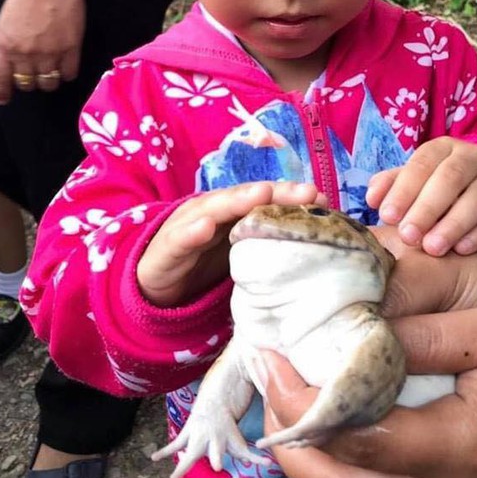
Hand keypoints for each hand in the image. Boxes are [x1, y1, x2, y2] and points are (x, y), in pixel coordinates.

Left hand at [0, 0, 84, 103]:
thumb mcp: (6, 22)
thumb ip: (8, 44)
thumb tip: (15, 62)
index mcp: (5, 45)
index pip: (1, 78)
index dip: (3, 92)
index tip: (5, 99)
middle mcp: (26, 53)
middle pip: (27, 83)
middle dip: (29, 83)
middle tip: (34, 76)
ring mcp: (49, 53)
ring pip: (49, 83)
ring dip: (49, 81)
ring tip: (51, 73)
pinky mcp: (71, 49)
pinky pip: (69, 73)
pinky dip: (67, 74)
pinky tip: (66, 68)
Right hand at [137, 181, 325, 306]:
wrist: (156, 287)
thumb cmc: (204, 263)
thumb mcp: (240, 254)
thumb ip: (267, 243)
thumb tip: (315, 243)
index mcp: (233, 211)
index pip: (264, 199)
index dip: (290, 196)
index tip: (320, 196)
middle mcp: (212, 210)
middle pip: (246, 197)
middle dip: (275, 192)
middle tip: (304, 191)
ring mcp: (188, 226)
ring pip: (215, 209)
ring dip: (238, 201)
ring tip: (261, 194)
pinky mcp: (167, 249)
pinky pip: (180, 240)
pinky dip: (192, 232)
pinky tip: (206, 227)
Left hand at [262, 302, 476, 477]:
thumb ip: (428, 335)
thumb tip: (362, 330)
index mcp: (462, 446)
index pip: (360, 439)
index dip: (306, 401)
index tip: (274, 356)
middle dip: (291, 437)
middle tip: (268, 377)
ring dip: (310, 454)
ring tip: (286, 394)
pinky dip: (340, 462)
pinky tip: (328, 419)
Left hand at [366, 138, 476, 254]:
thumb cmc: (435, 185)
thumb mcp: (413, 179)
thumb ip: (391, 186)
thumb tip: (372, 198)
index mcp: (442, 148)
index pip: (422, 164)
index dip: (404, 189)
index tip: (388, 216)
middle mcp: (472, 159)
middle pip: (451, 179)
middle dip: (427, 208)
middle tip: (408, 236)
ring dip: (453, 224)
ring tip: (432, 248)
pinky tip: (461, 250)